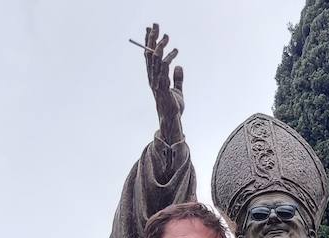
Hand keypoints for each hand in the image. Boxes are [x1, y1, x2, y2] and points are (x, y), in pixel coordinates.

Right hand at [143, 23, 183, 143]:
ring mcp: (156, 82)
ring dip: (160, 47)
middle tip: (155, 25)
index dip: (149, 42)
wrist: (173, 120)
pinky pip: (164, 70)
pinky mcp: (163, 88)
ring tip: (166, 36)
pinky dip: (168, 60)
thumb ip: (177, 78)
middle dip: (151, 39)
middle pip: (150, 55)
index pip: (149, 56)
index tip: (150, 29)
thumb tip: (179, 66)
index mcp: (154, 77)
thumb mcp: (177, 89)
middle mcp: (153, 78)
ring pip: (156, 61)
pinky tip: (174, 53)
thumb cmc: (173, 107)